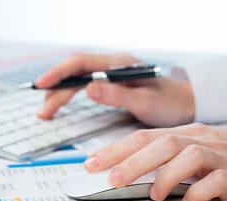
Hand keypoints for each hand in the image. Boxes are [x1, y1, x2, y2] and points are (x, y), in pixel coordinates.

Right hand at [35, 52, 194, 126]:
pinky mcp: (113, 83)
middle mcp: (114, 65)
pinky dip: (72, 94)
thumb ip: (117, 95)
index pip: (81, 62)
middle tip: (43, 111)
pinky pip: (86, 85)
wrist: (184, 103)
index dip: (59, 73)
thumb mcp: (144, 102)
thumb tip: (88, 89)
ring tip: (47, 110)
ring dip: (61, 93)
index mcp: (120, 64)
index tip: (42, 85)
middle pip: (76, 72)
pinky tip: (63, 101)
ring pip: (79, 79)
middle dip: (56, 89)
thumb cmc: (169, 102)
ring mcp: (113, 73)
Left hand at [83, 123, 226, 200]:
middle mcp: (197, 140)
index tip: (92, 163)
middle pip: (160, 144)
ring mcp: (217, 156)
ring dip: (164, 177)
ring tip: (154, 195)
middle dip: (132, 161)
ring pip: (185, 157)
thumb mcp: (194, 145)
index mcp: (184, 133)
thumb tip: (132, 170)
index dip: (115, 149)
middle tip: (112, 178)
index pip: (142, 137)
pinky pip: (213, 183)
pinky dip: (196, 194)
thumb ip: (166, 155)